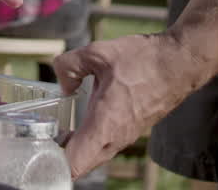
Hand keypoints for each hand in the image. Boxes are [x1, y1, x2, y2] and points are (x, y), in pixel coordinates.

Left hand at [53, 34, 210, 177]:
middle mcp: (115, 138)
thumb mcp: (98, 53)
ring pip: (93, 156)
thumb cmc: (144, 59)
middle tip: (38, 142)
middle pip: (81, 165)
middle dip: (58, 159)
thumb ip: (69, 66)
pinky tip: (76, 126)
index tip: (36, 153)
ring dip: (74, 151)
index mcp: (105, 125)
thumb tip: (63, 85)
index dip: (52, 164)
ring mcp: (125, 136)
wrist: (180, 63)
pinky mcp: (131, 131)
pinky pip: (104, 146)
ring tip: (54, 134)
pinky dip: (88, 143)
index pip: (75, 164)